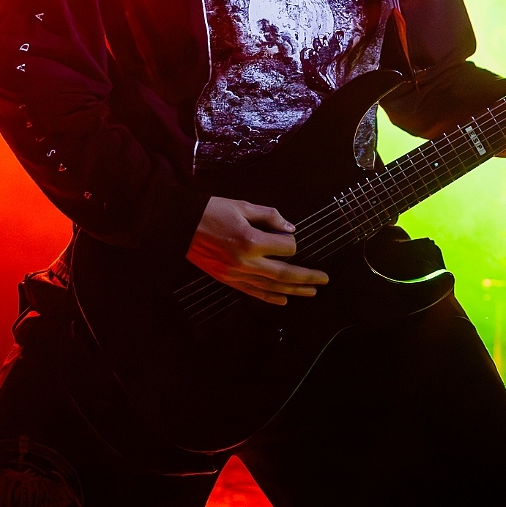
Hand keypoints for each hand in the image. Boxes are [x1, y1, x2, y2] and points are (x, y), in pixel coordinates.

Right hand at [186, 197, 328, 304]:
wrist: (180, 224)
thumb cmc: (211, 211)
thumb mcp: (243, 206)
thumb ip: (269, 216)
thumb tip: (290, 228)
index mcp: (251, 240)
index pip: (286, 247)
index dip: (292, 242)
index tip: (288, 236)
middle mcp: (246, 261)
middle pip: (285, 274)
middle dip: (307, 277)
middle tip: (324, 279)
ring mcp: (236, 274)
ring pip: (272, 287)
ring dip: (294, 290)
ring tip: (312, 291)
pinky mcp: (228, 280)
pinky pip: (254, 292)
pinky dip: (271, 297)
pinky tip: (284, 300)